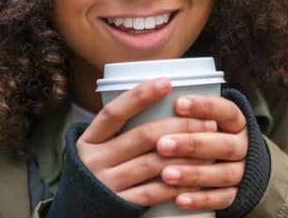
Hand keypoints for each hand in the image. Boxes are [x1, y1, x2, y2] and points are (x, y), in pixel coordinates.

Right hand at [76, 78, 217, 205]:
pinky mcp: (119, 205)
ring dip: (185, 155)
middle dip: (180, 126)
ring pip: (153, 164)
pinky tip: (195, 177)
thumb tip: (161, 96)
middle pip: (143, 136)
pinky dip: (176, 184)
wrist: (77, 212)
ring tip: (210, 149)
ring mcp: (107, 184)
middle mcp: (95, 160)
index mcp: (90, 139)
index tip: (167, 82)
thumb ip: (122, 128)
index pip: (115, 112)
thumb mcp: (99, 146)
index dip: (140, 95)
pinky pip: (153, 193)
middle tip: (208, 122)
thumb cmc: (98, 169)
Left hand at [157, 94, 248, 210]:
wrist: (242, 165)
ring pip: (222, 173)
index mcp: (236, 122)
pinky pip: (222, 199)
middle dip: (192, 144)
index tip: (178, 103)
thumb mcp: (209, 120)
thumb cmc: (212, 135)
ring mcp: (241, 171)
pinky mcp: (237, 195)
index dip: (204, 107)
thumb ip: (190, 114)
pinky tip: (179, 200)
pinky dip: (201, 200)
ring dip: (193, 174)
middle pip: (223, 144)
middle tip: (162, 144)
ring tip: (166, 174)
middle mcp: (242, 146)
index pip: (225, 111)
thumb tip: (156, 94)